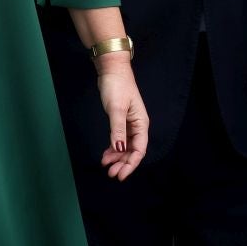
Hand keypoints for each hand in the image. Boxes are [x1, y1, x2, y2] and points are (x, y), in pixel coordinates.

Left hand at [95, 54, 148, 180]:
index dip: (131, 164)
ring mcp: (129, 124)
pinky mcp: (121, 122)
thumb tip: (119, 149)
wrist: (112, 71)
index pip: (139, 149)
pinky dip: (113, 149)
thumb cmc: (117, 87)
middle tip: (111, 174)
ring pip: (125, 147)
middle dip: (123, 163)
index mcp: (141, 123)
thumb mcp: (116, 110)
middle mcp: (137, 126)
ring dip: (117, 158)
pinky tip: (105, 155)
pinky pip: (119, 140)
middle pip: (133, 151)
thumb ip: (117, 130)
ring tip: (106, 165)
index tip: (121, 175)